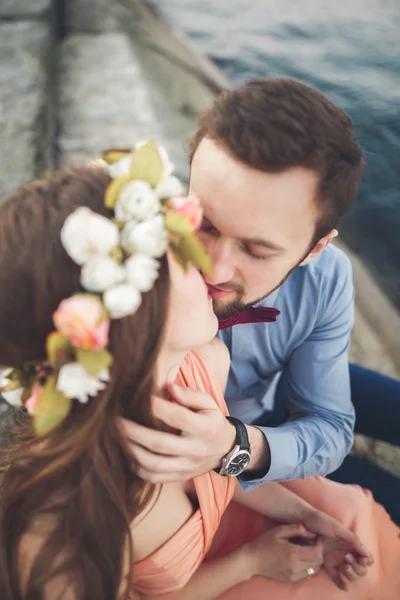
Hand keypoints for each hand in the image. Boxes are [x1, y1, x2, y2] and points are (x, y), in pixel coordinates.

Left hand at [118, 384, 235, 482]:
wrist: (226, 450)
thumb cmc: (211, 420)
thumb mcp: (209, 403)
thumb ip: (190, 394)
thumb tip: (169, 387)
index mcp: (205, 428)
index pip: (177, 416)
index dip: (155, 406)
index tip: (138, 397)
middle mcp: (196, 450)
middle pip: (159, 443)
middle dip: (134, 431)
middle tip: (117, 420)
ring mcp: (187, 467)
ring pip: (153, 464)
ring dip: (132, 450)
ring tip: (119, 437)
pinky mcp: (180, 477)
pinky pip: (154, 478)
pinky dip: (138, 468)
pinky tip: (129, 454)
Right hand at [247, 524, 323, 582]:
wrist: (252, 560)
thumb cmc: (265, 542)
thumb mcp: (279, 530)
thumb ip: (297, 529)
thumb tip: (312, 534)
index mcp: (293, 553)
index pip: (317, 553)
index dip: (320, 544)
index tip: (316, 537)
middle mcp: (295, 567)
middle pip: (318, 562)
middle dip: (318, 551)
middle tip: (311, 543)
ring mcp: (294, 576)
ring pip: (314, 569)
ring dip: (314, 559)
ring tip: (305, 550)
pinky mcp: (291, 580)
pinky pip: (307, 574)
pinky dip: (308, 566)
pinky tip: (299, 558)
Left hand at [302, 510, 373, 589]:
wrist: (303, 522)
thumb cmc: (321, 522)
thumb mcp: (338, 528)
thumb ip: (352, 539)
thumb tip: (365, 553)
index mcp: (350, 543)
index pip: (365, 556)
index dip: (366, 560)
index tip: (362, 559)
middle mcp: (345, 552)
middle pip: (360, 568)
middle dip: (358, 567)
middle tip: (347, 558)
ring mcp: (336, 559)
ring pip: (350, 574)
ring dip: (351, 574)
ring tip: (344, 566)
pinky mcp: (326, 564)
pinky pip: (336, 576)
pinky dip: (341, 583)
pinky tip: (344, 586)